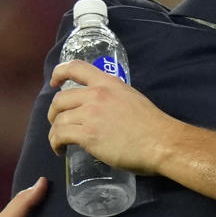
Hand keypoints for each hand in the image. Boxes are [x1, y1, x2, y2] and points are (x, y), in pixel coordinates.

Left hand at [48, 60, 176, 173]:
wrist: (161, 142)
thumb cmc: (152, 124)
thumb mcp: (132, 98)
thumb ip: (114, 98)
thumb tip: (103, 108)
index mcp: (109, 83)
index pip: (75, 67)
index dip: (59, 73)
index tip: (55, 83)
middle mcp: (97, 95)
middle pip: (60, 99)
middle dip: (54, 113)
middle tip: (59, 123)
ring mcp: (91, 114)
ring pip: (58, 120)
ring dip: (55, 132)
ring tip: (60, 142)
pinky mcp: (88, 135)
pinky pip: (60, 136)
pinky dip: (55, 143)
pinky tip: (60, 149)